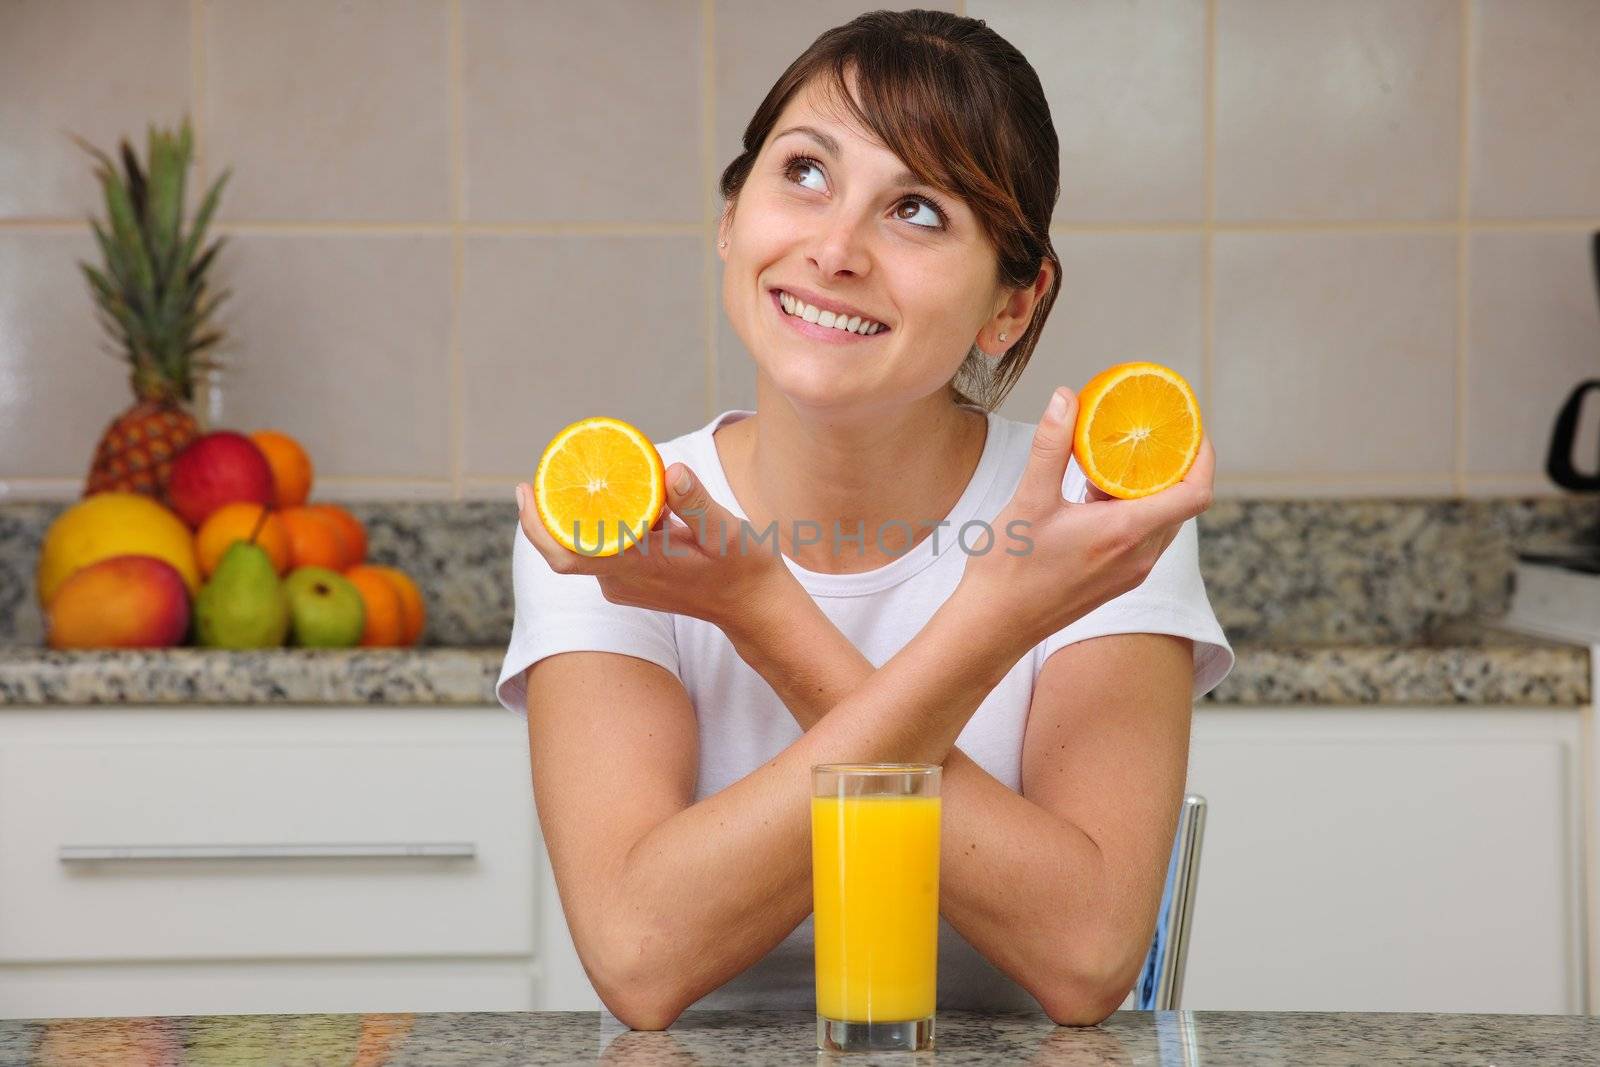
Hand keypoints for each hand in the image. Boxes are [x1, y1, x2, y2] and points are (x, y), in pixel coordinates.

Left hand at [515, 462, 793, 635]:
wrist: (755, 608)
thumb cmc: (745, 569)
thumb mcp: (728, 531)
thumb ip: (697, 503)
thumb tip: (670, 470)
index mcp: (638, 566)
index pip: (566, 553)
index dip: (537, 525)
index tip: (525, 489)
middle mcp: (623, 580)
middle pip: (566, 548)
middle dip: (551, 510)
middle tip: (551, 469)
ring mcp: (626, 585)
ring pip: (586, 548)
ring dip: (582, 516)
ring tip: (587, 476)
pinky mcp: (634, 584)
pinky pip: (604, 552)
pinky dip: (603, 526)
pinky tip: (619, 499)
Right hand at [957, 386, 1214, 648]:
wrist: (993, 625)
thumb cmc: (1009, 568)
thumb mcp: (1028, 499)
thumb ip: (1051, 446)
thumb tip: (1066, 398)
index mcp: (1125, 533)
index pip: (1194, 494)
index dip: (1203, 458)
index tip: (1190, 431)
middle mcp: (1138, 557)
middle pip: (1181, 505)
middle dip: (1173, 467)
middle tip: (1150, 435)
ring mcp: (1129, 573)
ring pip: (1162, 522)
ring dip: (1150, 491)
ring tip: (1118, 462)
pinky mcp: (1116, 583)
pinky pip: (1143, 540)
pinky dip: (1134, 513)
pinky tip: (1095, 498)